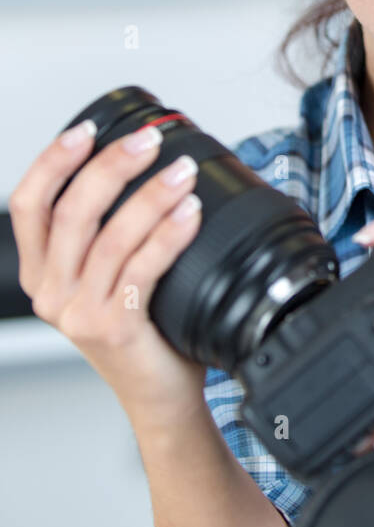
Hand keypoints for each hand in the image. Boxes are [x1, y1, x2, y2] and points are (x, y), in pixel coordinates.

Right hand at [9, 119, 208, 420]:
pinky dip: (168, 234)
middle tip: (149, 142)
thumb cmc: (146, 331)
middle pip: (72, 211)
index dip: (53, 160)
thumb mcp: (110, 279)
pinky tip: (190, 212)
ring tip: (182, 173)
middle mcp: (51, 293)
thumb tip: (146, 167)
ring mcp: (79, 314)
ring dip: (151, 196)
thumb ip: (109, 234)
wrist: (161, 396)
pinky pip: (142, 269)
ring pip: (111, 237)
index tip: (86, 130)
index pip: (29, 204)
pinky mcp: (114, 329)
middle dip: (112, 166)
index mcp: (42, 274)